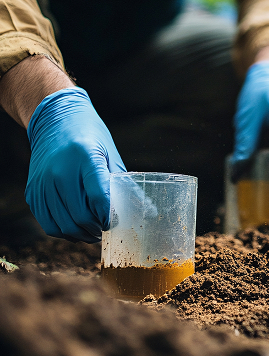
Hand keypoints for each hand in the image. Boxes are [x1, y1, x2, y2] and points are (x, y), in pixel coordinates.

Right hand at [26, 87, 124, 241]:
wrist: (55, 121)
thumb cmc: (89, 136)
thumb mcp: (110, 153)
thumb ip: (123, 182)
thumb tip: (146, 209)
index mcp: (85, 158)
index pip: (99, 198)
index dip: (109, 216)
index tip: (115, 221)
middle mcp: (61, 171)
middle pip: (81, 215)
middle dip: (97, 229)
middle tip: (105, 229)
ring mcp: (44, 183)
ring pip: (64, 225)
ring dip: (82, 234)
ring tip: (93, 232)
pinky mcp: (33, 192)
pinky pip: (48, 223)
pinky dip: (64, 231)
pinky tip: (76, 227)